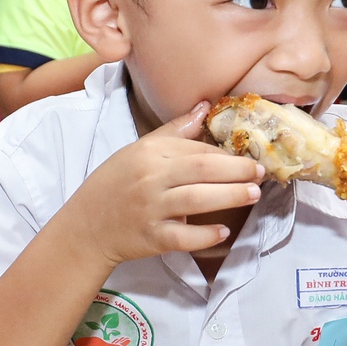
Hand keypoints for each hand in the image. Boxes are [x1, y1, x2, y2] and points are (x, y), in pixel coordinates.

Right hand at [57, 104, 262, 268]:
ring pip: (197, 200)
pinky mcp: (152, 238)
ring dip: (230, 196)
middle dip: (237, 170)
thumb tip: (205, 107)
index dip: (226, 152)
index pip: (195, 149)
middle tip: (260, 172)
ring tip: (253, 193)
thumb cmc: (114, 184)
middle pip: (202, 169)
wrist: (86, 226)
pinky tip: (224, 231)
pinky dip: (205, 235)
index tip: (249, 155)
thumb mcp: (137, 150)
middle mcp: (150, 179)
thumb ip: (173, 132)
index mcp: (148, 153)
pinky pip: (184, 236)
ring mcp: (151, 209)